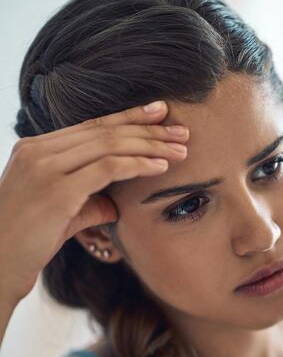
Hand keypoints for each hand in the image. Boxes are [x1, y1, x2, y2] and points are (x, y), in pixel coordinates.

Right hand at [0, 101, 188, 306]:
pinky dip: (139, 165)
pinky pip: (108, 168)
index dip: (129, 117)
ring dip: (151, 146)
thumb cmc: (26, 243)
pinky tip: (161, 167)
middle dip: (148, 129)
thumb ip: (87, 203)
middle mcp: (38, 151)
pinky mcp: (57, 190)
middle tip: (182, 131)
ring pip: (110, 145)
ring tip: (181, 149)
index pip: (91, 126)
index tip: (159, 113)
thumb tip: (114, 206)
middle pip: (105, 131)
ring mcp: (45, 168)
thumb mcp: (60, 214)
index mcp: (35, 149)